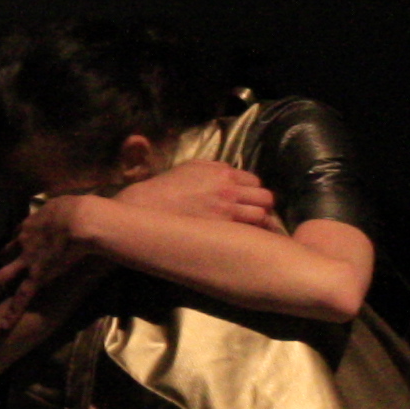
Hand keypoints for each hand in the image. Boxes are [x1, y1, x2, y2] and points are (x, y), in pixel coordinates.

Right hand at [111, 160, 282, 231]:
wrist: (144, 208)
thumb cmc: (163, 188)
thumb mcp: (189, 167)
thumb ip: (213, 167)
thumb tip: (229, 171)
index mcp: (222, 172)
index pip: (255, 182)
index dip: (253, 194)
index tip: (247, 203)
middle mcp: (228, 188)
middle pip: (265, 198)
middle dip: (262, 207)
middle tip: (253, 218)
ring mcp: (226, 210)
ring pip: (262, 216)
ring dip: (259, 223)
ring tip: (250, 232)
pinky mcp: (221, 229)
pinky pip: (249, 232)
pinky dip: (250, 236)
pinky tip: (242, 241)